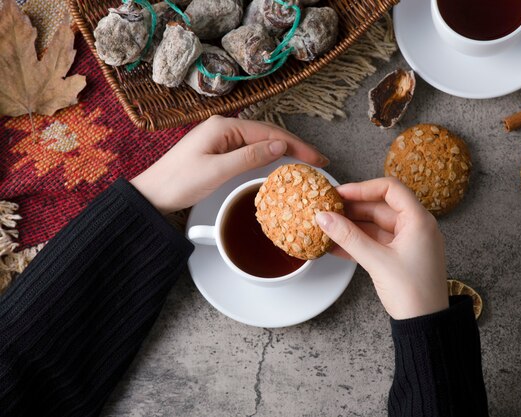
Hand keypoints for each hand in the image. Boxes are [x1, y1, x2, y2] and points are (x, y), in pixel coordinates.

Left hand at [130, 116, 327, 213]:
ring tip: (306, 162)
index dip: (296, 145)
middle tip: (319, 161)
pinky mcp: (219, 150)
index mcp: (224, 127)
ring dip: (284, 151)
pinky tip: (279, 163)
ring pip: (261, 141)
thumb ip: (250, 156)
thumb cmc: (178, 182)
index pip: (269, 133)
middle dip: (295, 146)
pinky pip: (250, 149)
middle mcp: (224, 127)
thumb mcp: (217, 170)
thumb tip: (280, 146)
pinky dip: (269, 156)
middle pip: (268, 134)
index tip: (317, 158)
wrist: (152, 193)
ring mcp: (221, 138)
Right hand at [315, 178, 448, 319]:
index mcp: (419, 220)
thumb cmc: (413, 293)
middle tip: (328, 210)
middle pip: (380, 206)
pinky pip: (375, 242)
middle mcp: (416, 227)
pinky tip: (335, 245)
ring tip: (327, 227)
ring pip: (375, 225)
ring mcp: (408, 242)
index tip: (340, 194)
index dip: (362, 188)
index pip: (390, 189)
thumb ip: (348, 237)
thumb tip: (324, 218)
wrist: (426, 325)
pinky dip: (357, 242)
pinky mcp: (400, 257)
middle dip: (352, 209)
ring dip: (351, 226)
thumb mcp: (377, 261)